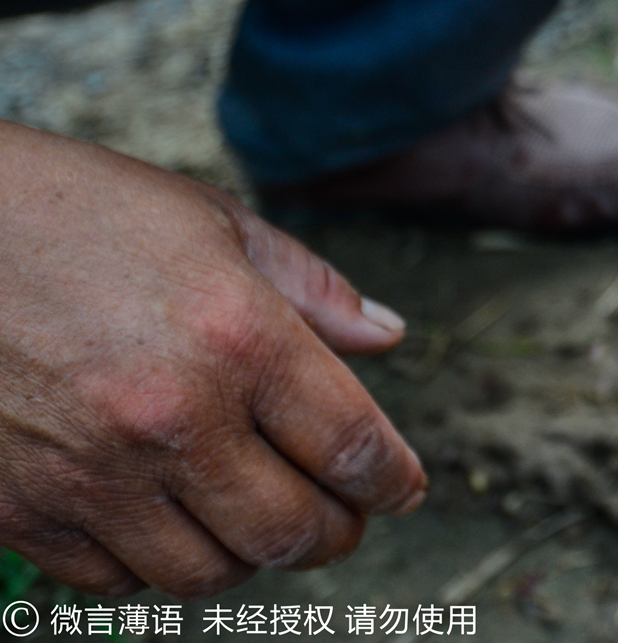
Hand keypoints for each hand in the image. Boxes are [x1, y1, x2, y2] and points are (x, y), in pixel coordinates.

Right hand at [0, 123, 425, 596]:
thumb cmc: (75, 211)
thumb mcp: (214, 223)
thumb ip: (312, 290)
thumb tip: (387, 336)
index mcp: (238, 338)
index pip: (354, 445)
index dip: (394, 479)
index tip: (403, 487)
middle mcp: (172, 418)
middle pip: (292, 531)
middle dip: (335, 531)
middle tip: (342, 515)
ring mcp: (90, 474)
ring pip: (207, 573)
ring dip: (248, 554)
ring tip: (255, 517)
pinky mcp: (19, 509)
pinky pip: (113, 582)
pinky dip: (154, 566)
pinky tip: (167, 520)